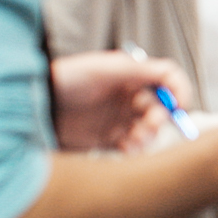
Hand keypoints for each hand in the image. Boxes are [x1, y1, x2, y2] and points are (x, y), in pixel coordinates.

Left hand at [50, 50, 192, 151]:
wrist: (37, 104)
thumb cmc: (69, 79)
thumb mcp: (107, 68)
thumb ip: (141, 70)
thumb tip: (172, 77)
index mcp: (131, 76)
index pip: (167, 80)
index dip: (179, 91)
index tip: (180, 105)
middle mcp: (128, 97)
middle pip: (161, 107)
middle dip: (161, 117)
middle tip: (151, 124)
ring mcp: (118, 118)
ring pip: (148, 129)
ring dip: (148, 135)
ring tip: (136, 138)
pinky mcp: (107, 139)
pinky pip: (131, 146)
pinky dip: (135, 149)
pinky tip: (127, 149)